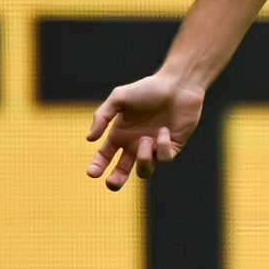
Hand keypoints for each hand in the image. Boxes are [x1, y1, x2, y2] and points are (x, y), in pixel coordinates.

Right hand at [85, 72, 205, 190]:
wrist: (178, 85)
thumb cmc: (148, 89)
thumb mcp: (119, 97)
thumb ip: (102, 116)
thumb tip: (89, 138)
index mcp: (120, 135)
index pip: (105, 157)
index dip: (97, 167)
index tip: (92, 173)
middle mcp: (135, 144)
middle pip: (122, 172)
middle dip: (116, 181)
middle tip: (112, 182)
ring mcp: (154, 148)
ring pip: (144, 171)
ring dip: (143, 159)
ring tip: (146, 140)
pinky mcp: (172, 148)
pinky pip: (164, 158)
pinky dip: (162, 146)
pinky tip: (164, 130)